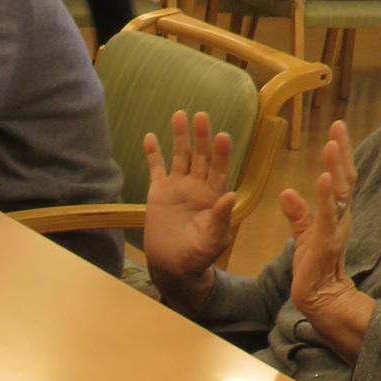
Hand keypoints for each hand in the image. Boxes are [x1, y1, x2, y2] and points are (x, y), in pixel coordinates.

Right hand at [141, 109, 236, 306]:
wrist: (172, 266)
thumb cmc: (198, 255)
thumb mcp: (213, 240)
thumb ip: (221, 218)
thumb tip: (230, 196)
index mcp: (214, 196)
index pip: (219, 169)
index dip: (221, 153)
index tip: (223, 136)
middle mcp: (197, 186)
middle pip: (200, 157)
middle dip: (201, 137)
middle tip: (202, 116)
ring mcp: (178, 187)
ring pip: (180, 156)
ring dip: (180, 137)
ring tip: (179, 115)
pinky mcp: (159, 191)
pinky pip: (156, 168)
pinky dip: (153, 153)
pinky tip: (150, 137)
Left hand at [280, 120, 370, 359]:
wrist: (318, 298)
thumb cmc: (313, 267)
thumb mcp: (303, 234)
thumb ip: (297, 212)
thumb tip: (287, 191)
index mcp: (336, 213)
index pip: (340, 177)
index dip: (340, 153)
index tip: (337, 129)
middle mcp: (341, 216)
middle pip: (345, 178)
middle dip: (342, 151)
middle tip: (338, 125)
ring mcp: (336, 228)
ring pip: (339, 192)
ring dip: (336, 167)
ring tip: (332, 144)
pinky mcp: (327, 241)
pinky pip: (328, 215)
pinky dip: (327, 196)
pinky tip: (325, 178)